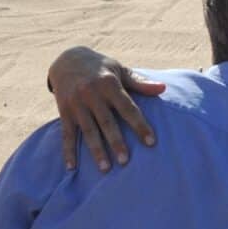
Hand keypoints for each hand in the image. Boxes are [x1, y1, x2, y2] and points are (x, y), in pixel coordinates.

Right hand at [49, 46, 166, 171]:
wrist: (67, 60)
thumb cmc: (100, 68)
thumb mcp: (120, 70)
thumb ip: (139, 82)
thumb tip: (163, 88)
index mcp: (109, 84)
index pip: (127, 108)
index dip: (139, 125)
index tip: (151, 142)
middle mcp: (91, 94)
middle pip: (107, 122)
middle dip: (116, 142)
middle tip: (125, 161)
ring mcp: (76, 103)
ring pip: (88, 130)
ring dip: (96, 150)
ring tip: (105, 169)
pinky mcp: (64, 111)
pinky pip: (67, 134)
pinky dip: (68, 151)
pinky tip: (72, 167)